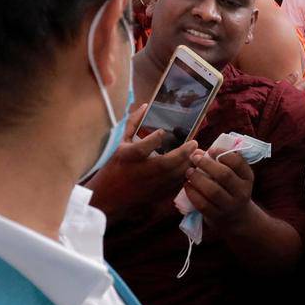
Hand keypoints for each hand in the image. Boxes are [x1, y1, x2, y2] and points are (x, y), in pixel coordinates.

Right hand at [85, 103, 196, 220]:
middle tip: (195, 144)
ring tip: (197, 155)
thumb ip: (132, 124)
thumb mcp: (119, 143)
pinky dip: (184, 178)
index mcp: (127, 157)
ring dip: (187, 165)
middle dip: (182, 154)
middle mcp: (138, 172)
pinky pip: (174, 187)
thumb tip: (145, 106)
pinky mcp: (155, 196)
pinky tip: (191, 169)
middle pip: (164, 164)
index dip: (153, 140)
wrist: (107, 197)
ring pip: (172, 177)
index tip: (162, 132)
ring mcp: (148, 187)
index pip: (141, 148)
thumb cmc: (114, 166)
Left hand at [182, 148, 255, 233]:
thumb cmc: (231, 189)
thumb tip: (197, 151)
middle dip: (207, 164)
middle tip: (194, 158)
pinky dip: (192, 193)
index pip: (238, 162)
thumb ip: (220, 163)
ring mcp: (230, 206)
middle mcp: (241, 192)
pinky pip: (203, 204)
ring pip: (213, 191)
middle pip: (224, 175)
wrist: (236, 217)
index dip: (223, 154)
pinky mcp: (217, 216)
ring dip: (198, 179)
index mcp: (247, 178)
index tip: (210, 150)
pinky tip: (187, 185)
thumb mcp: (235, 176)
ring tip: (189, 172)